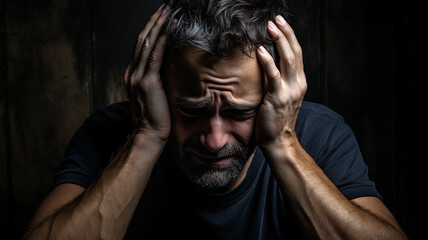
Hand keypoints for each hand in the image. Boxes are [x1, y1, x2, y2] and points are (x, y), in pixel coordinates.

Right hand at [123, 4, 170, 140]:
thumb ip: (155, 77)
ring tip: (168, 11)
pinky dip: (162, 40)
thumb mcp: (153, 93)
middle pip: (142, 39)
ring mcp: (137, 77)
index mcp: (132, 74)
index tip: (161, 15)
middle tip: (166, 6)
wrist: (149, 134)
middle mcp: (131, 72)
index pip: (140, 45)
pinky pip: (154, 56)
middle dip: (154, 20)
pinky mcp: (147, 83)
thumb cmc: (155, 116)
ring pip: (147, 44)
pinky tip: (170, 28)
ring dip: (158, 25)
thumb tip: (167, 64)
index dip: (151, 28)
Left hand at [255, 15, 306, 150]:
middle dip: (286, 32)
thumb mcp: (282, 96)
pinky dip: (268, 61)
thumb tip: (267, 63)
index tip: (280, 23)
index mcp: (300, 82)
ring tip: (270, 26)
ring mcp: (290, 91)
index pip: (297, 54)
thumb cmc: (276, 119)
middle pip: (294, 52)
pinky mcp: (278, 98)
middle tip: (276, 18)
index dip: (290, 37)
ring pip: (287, 59)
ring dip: (279, 40)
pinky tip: (261, 50)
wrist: (279, 141)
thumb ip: (279, 80)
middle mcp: (298, 84)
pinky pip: (273, 75)